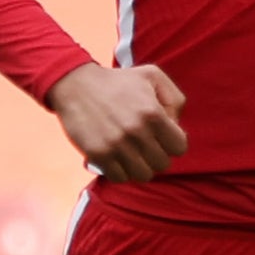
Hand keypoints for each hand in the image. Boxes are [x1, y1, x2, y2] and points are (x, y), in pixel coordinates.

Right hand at [47, 63, 186, 182]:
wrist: (75, 85)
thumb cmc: (118, 81)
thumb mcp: (152, 76)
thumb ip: (174, 99)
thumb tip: (176, 126)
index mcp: (153, 113)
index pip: (179, 147)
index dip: (172, 143)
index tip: (161, 136)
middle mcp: (136, 131)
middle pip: (162, 164)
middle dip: (157, 155)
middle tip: (145, 144)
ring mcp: (116, 145)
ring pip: (143, 175)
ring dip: (140, 166)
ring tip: (132, 153)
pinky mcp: (98, 155)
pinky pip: (120, 177)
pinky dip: (120, 171)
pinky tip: (117, 157)